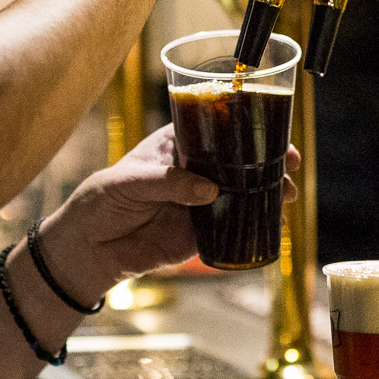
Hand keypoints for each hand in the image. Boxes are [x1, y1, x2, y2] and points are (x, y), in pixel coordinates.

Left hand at [37, 125, 299, 298]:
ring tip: (288, 195)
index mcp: (178, 146)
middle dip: (269, 161)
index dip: (247, 130)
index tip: (272, 132)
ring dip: (270, 192)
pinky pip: (235, 227)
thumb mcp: (128, 182)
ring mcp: (202, 202)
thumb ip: (167, 182)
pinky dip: (257, 225)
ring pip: (244, 193)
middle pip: (240, 161)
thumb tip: (209, 190)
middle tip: (289, 164)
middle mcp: (196, 171)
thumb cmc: (102, 200)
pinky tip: (276, 224)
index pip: (218, 131)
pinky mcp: (202, 233)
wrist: (89, 249)